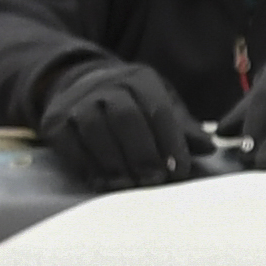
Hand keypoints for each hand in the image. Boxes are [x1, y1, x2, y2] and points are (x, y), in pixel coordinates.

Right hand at [36, 57, 209, 184]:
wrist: (77, 86)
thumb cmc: (132, 103)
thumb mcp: (160, 105)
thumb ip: (183, 128)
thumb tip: (209, 147)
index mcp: (139, 79)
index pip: (158, 109)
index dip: (170, 141)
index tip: (179, 170)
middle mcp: (106, 86)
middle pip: (126, 118)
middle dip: (143, 152)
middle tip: (155, 180)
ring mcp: (77, 102)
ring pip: (96, 131)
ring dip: (115, 162)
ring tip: (130, 185)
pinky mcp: (55, 122)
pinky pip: (72, 145)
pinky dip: (89, 166)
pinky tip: (104, 182)